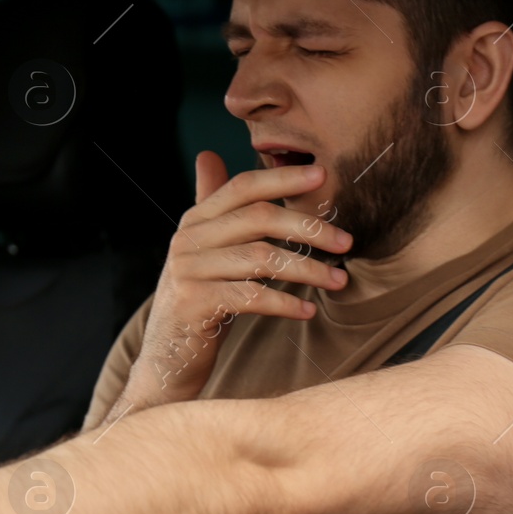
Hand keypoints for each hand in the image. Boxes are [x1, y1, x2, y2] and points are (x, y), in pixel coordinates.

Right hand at [124, 152, 352, 403]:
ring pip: (261, 259)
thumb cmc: (197, 301)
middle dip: (308, 228)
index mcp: (195, 221)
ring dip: (308, 270)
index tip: (323, 175)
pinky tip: (308, 310)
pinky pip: (251, 297)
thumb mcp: (203, 251)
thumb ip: (214, 209)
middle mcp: (188, 240)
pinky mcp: (193, 304)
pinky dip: (284, 303)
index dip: (283, 178)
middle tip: (347, 241)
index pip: (243, 187)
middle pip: (259, 219)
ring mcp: (188, 271)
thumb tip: (209, 154)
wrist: (165, 359)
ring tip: (339, 280)